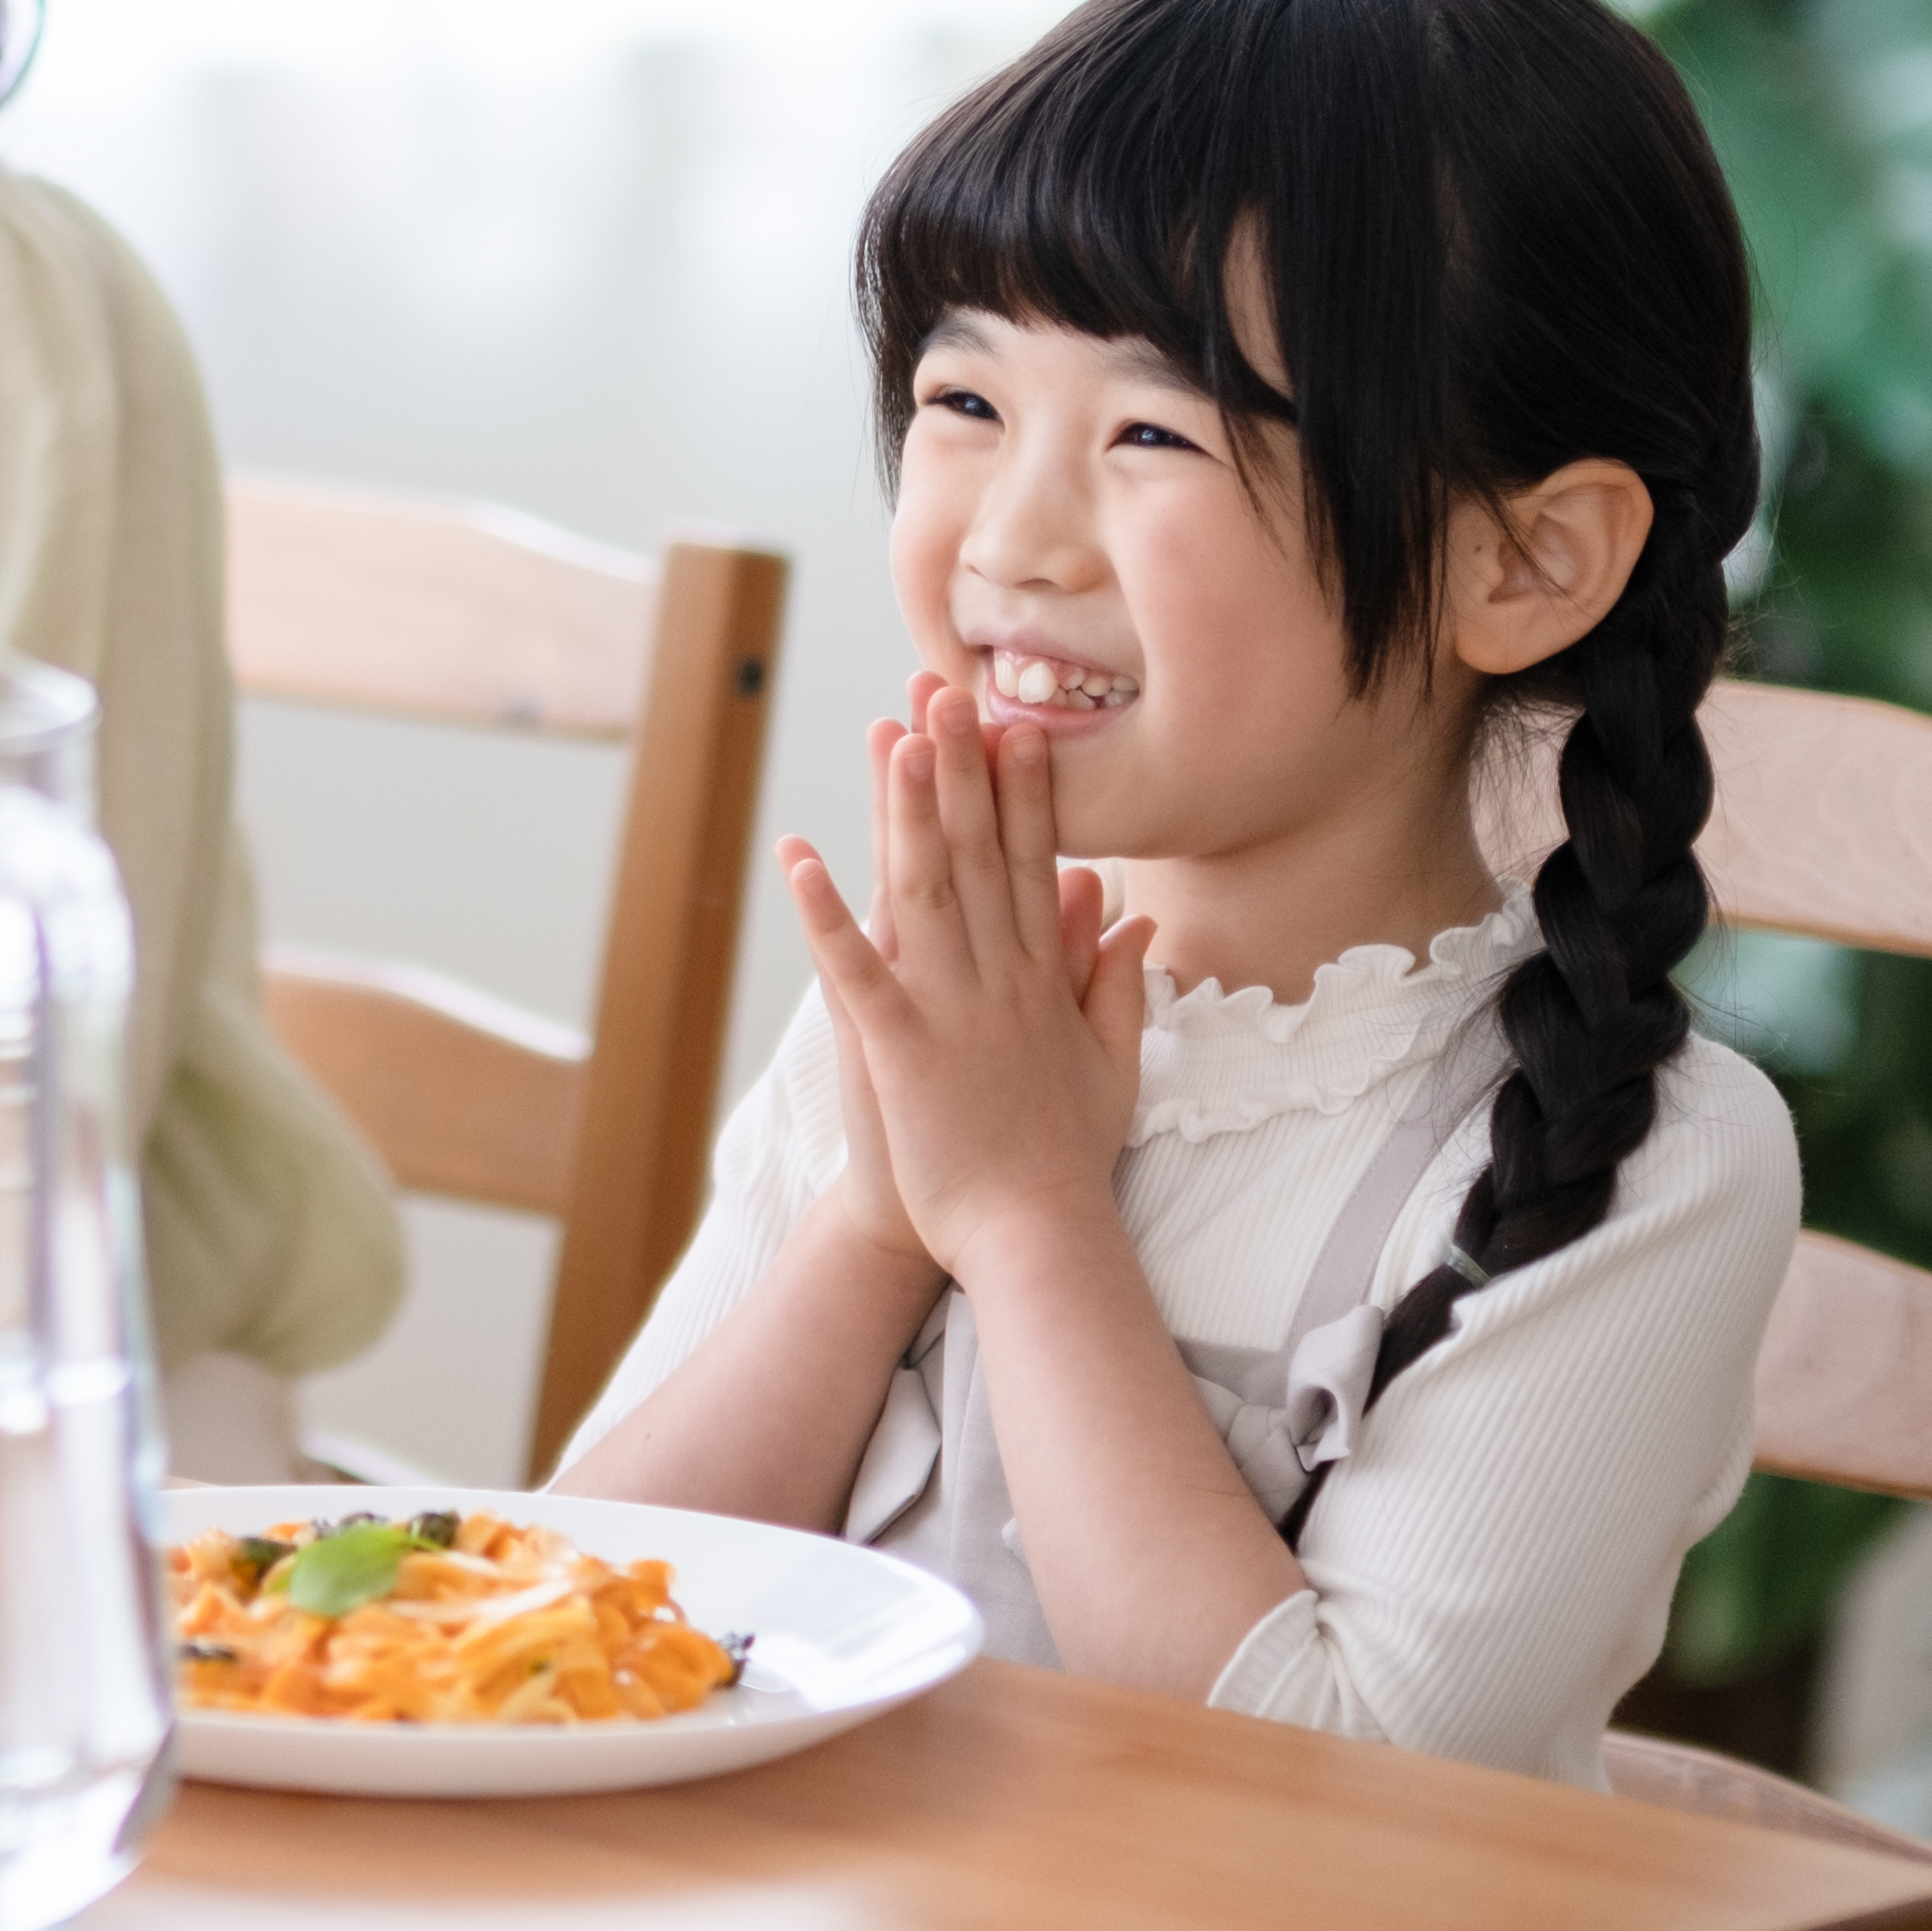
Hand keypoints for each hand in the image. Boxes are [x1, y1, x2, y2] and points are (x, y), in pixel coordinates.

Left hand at [776, 673, 1153, 1280]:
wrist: (1038, 1238)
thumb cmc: (1066, 1159)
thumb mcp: (1113, 1065)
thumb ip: (1118, 987)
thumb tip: (1132, 919)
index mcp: (1046, 981)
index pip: (1036, 866)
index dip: (1025, 793)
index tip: (1018, 727)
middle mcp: (1002, 980)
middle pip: (982, 856)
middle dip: (964, 771)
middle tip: (950, 692)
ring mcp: (951, 1010)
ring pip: (927, 891)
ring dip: (907, 811)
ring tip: (892, 739)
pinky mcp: (902, 1049)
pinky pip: (858, 970)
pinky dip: (827, 915)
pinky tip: (798, 860)